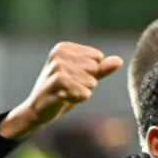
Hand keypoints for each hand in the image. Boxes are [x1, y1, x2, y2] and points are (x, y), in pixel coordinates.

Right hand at [0, 43, 122, 140]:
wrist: (38, 110)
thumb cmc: (62, 92)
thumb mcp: (83, 78)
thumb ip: (101, 69)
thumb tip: (119, 61)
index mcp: (63, 48)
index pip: (98, 58)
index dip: (90, 73)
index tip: (72, 78)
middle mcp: (59, 54)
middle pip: (95, 68)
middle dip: (87, 83)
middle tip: (69, 87)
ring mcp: (57, 67)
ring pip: (91, 81)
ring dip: (82, 92)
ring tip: (66, 93)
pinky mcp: (58, 82)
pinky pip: (85, 92)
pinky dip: (79, 99)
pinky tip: (64, 99)